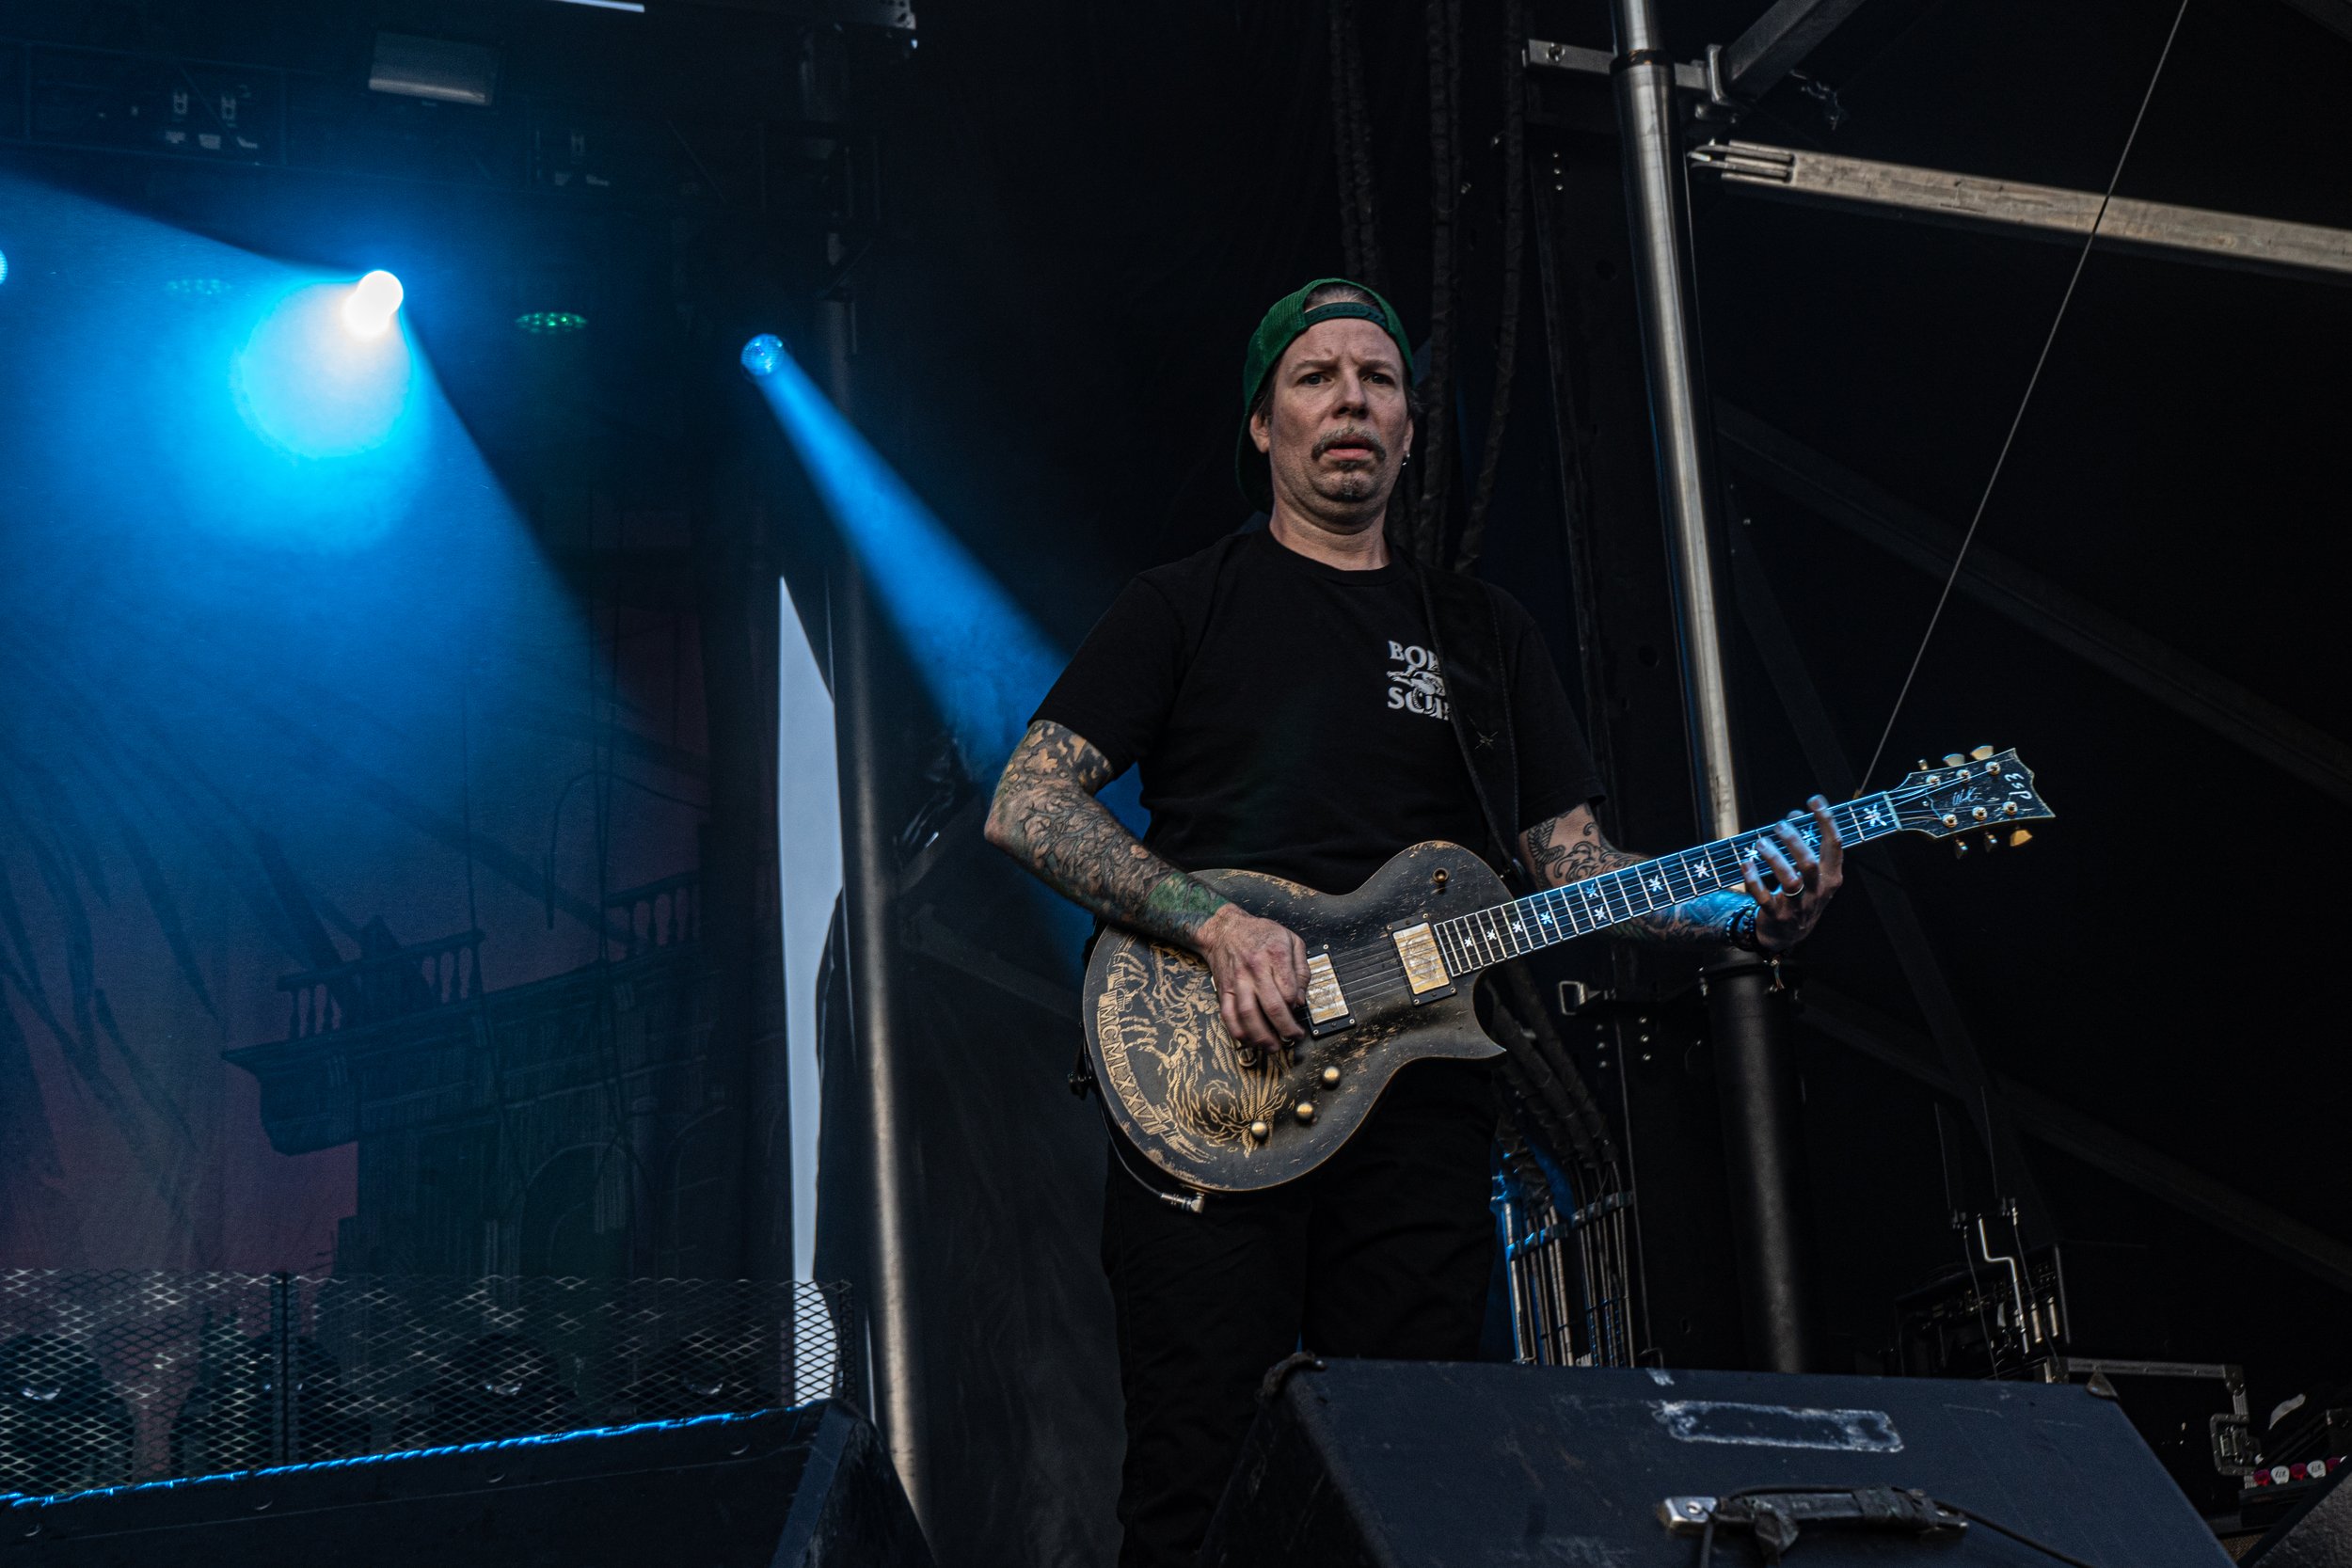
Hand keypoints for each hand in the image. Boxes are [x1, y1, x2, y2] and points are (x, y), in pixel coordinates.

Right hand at [1195, 904, 1308, 1052]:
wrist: (1225, 929)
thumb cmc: (1260, 933)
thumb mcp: (1290, 939)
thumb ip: (1301, 969)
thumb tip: (1301, 999)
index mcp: (1275, 954)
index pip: (1289, 990)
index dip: (1296, 1005)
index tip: (1298, 1009)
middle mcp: (1255, 969)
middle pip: (1272, 1006)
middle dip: (1285, 1028)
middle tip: (1293, 1037)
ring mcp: (1238, 981)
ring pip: (1249, 1014)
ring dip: (1262, 1036)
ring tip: (1273, 1046)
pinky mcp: (1224, 989)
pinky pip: (1228, 1014)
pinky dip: (1238, 1031)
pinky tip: (1248, 1040)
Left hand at [1740, 795, 1844, 952]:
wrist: (1788, 934)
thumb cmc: (1801, 893)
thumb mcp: (1810, 871)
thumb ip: (1804, 842)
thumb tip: (1794, 814)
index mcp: (1831, 876)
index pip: (1834, 845)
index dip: (1826, 821)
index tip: (1814, 801)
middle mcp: (1817, 891)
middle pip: (1809, 863)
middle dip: (1794, 842)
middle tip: (1779, 825)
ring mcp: (1798, 905)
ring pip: (1789, 881)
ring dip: (1774, 859)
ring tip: (1761, 843)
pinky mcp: (1777, 915)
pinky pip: (1764, 897)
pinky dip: (1754, 880)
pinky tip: (1746, 863)